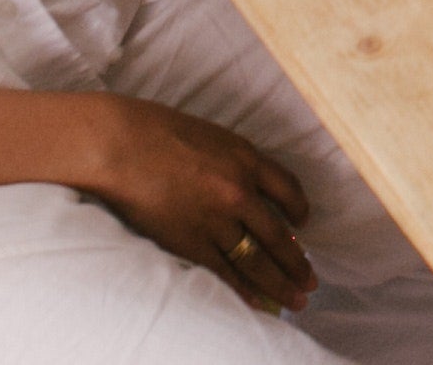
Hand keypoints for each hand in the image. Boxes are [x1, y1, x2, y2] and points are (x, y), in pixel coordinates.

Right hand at [78, 93, 315, 314]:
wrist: (121, 146)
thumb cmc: (158, 132)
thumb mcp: (212, 137)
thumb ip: (233, 162)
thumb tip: (248, 186)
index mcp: (247, 159)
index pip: (288, 189)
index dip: (300, 210)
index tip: (303, 225)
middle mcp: (239, 191)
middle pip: (279, 234)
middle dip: (297, 262)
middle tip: (311, 280)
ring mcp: (215, 219)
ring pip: (256, 259)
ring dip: (279, 282)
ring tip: (296, 298)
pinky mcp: (190, 240)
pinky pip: (223, 271)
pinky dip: (241, 289)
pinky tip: (256, 301)